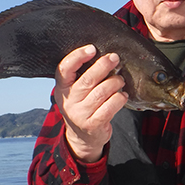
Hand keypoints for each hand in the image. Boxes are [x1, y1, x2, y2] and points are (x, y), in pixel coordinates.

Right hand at [54, 44, 127, 162]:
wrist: (83, 136)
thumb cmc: (83, 105)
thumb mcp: (75, 91)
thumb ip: (83, 75)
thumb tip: (105, 54)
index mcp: (61, 88)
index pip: (64, 69)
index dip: (77, 56)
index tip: (92, 48)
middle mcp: (68, 101)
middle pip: (87, 79)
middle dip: (104, 66)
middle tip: (115, 58)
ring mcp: (80, 114)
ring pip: (102, 92)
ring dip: (115, 82)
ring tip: (120, 80)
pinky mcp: (93, 124)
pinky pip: (110, 106)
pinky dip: (120, 98)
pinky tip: (123, 95)